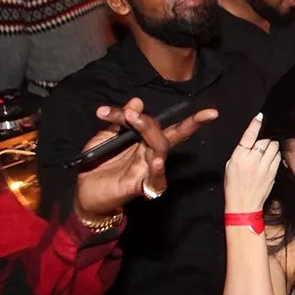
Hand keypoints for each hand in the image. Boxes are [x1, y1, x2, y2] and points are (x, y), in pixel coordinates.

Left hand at [73, 98, 218, 221]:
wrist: (84, 193)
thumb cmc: (97, 165)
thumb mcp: (104, 137)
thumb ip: (119, 121)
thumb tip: (137, 101)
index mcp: (143, 142)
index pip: (164, 127)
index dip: (190, 119)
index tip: (211, 113)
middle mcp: (150, 155)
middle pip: (168, 136)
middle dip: (176, 122)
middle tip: (131, 112)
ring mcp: (147, 170)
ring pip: (160, 150)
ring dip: (148, 132)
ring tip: (133, 119)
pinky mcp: (141, 186)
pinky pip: (155, 180)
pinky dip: (157, 170)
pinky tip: (155, 161)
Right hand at [224, 114, 279, 212]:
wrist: (244, 205)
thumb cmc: (233, 186)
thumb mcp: (229, 166)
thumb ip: (240, 152)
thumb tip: (249, 140)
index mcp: (239, 158)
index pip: (249, 136)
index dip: (256, 125)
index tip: (260, 116)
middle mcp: (253, 161)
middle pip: (266, 139)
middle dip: (267, 133)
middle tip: (267, 129)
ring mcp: (265, 167)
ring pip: (274, 147)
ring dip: (273, 141)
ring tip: (270, 140)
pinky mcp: (273, 173)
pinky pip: (278, 157)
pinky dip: (277, 152)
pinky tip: (274, 152)